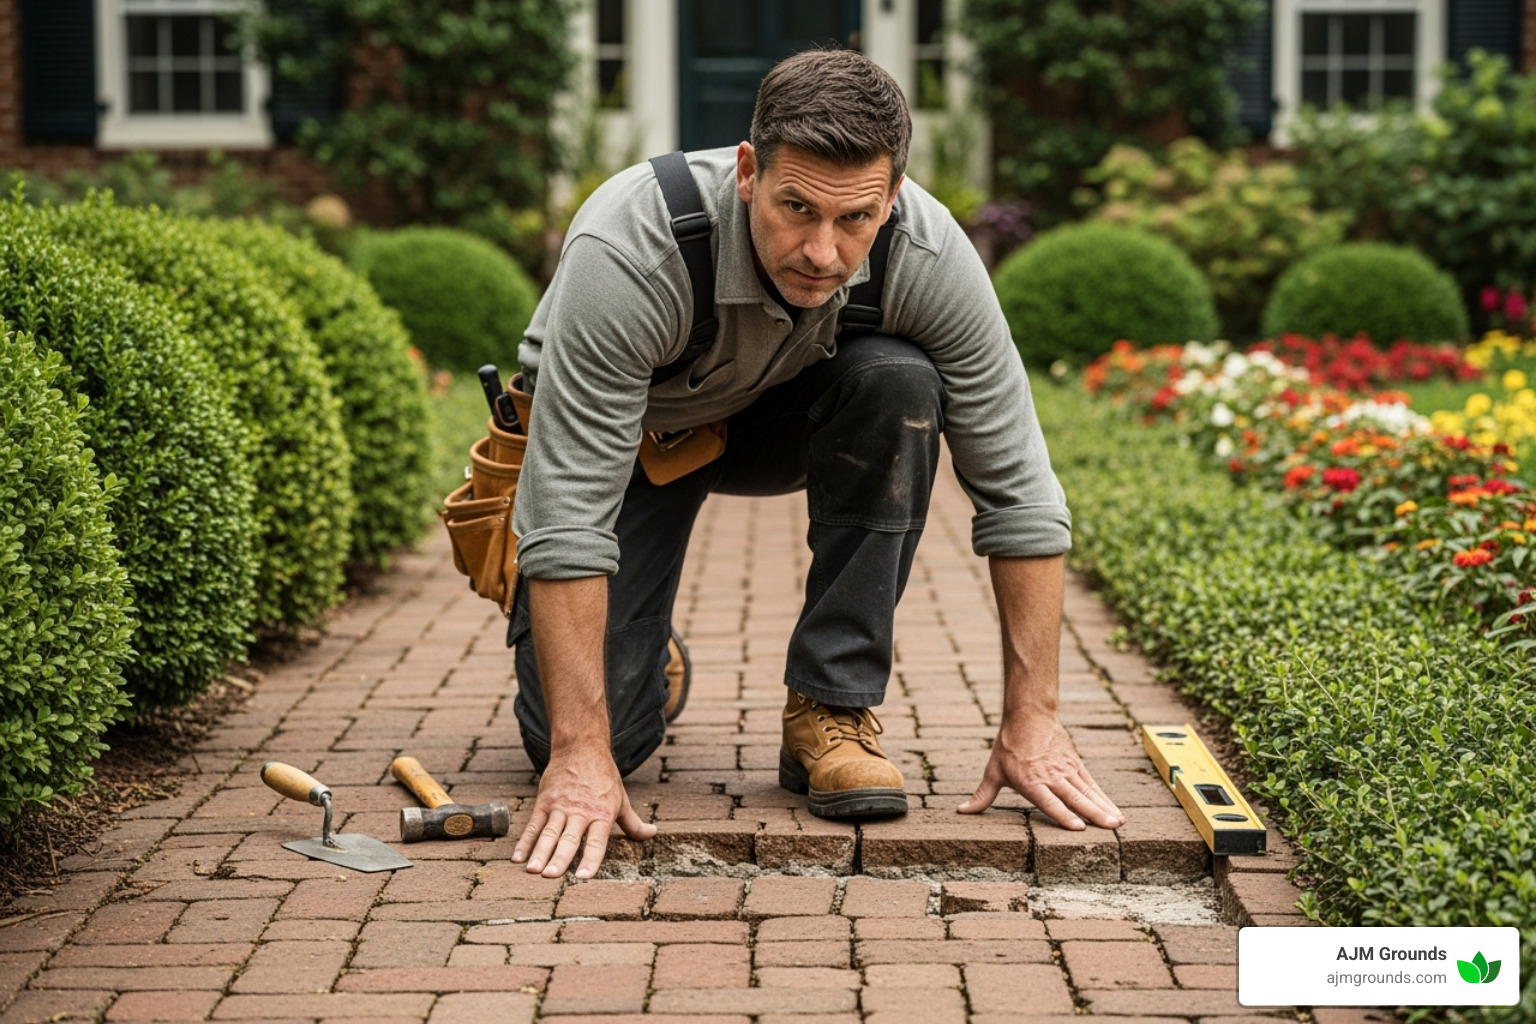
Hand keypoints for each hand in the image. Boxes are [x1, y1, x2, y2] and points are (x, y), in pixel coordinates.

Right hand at [512, 745, 656, 877]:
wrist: (581, 747)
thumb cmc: (603, 776)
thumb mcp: (621, 798)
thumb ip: (633, 823)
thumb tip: (653, 834)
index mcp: (601, 814)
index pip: (596, 841)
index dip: (590, 860)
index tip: (583, 877)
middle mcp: (580, 812)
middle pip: (568, 839)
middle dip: (558, 858)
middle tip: (549, 876)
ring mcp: (560, 806)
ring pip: (548, 833)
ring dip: (539, 852)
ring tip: (532, 870)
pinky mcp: (544, 801)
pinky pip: (533, 824)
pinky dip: (524, 841)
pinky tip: (518, 857)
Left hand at [958, 713, 1124, 829]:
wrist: (1029, 715)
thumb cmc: (1008, 746)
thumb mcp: (993, 771)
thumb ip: (982, 795)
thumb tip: (962, 811)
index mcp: (1030, 782)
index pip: (1048, 801)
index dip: (1063, 815)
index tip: (1078, 828)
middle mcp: (1051, 777)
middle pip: (1074, 797)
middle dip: (1093, 813)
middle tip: (1109, 828)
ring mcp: (1066, 770)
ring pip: (1087, 791)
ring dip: (1104, 807)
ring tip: (1118, 823)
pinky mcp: (1075, 764)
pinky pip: (1091, 783)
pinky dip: (1103, 797)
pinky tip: (1114, 809)